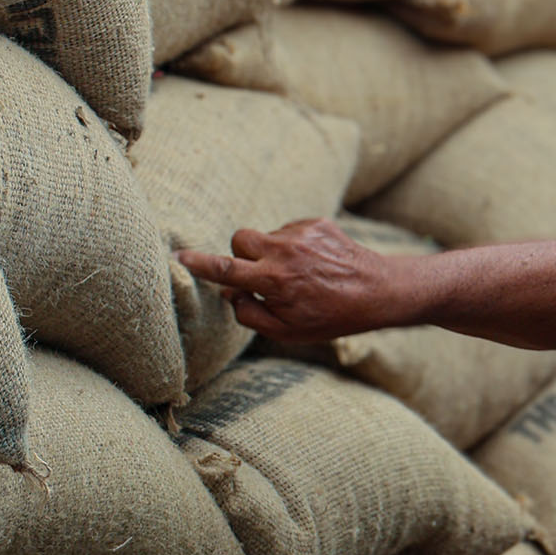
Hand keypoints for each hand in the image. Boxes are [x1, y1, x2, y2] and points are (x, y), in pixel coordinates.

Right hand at [176, 218, 398, 342]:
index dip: (199, 263)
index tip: (179, 255)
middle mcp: (284, 252)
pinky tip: (314, 262)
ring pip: (265, 236)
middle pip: (239, 240)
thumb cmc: (330, 317)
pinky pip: (289, 230)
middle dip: (242, 256)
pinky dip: (294, 245)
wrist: (376, 290)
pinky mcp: (316, 222)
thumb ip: (251, 314)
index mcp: (274, 281)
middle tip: (261, 275)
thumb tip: (231, 294)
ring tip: (298, 273)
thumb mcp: (288, 331)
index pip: (226, 269)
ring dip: (271, 252)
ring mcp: (301, 234)